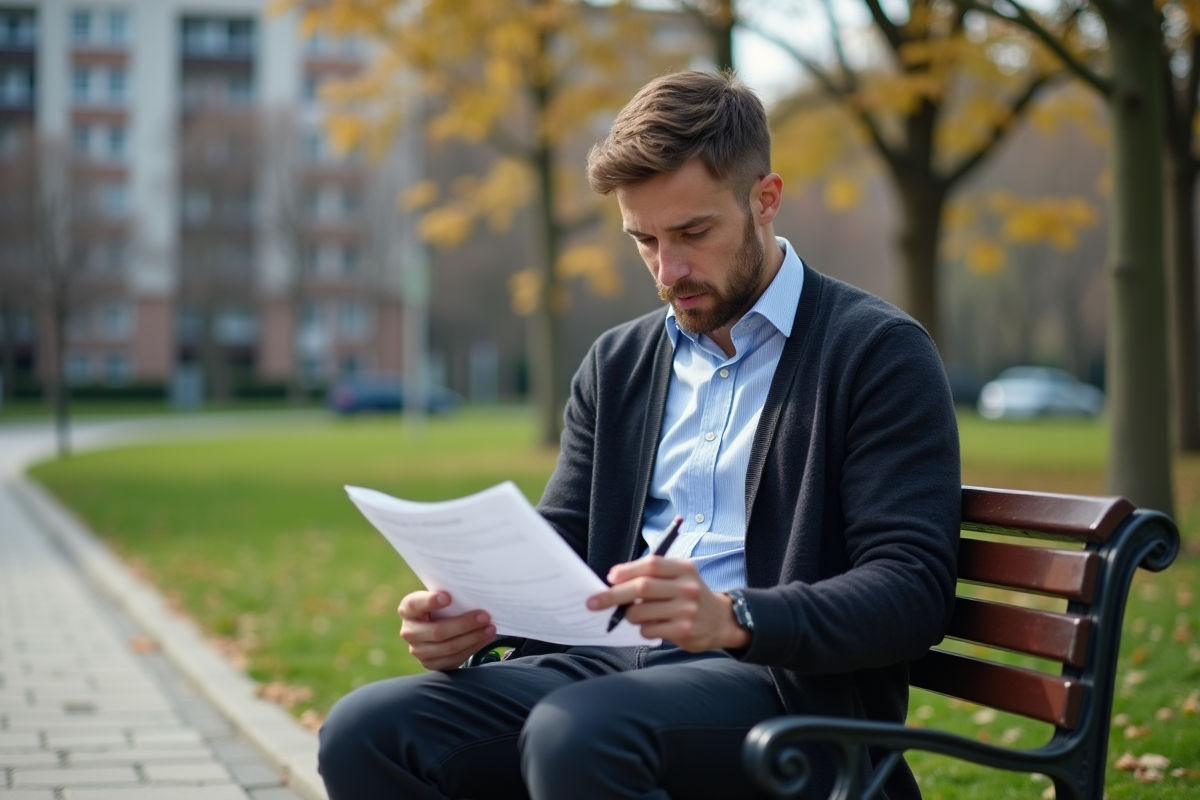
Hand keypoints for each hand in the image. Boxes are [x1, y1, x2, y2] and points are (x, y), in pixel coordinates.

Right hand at [397, 590, 495, 670]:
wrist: (435, 627)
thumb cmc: (440, 607)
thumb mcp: (438, 598)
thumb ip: (448, 596)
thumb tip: (474, 594)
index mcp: (408, 609)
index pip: (414, 604)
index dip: (430, 601)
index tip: (448, 597)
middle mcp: (409, 632)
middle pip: (437, 631)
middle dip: (464, 624)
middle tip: (484, 616)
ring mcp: (418, 651)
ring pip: (449, 648)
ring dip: (473, 638)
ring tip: (490, 628)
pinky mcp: (430, 664)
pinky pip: (454, 659)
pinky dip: (472, 648)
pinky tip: (485, 639)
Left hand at [587, 557, 750, 650]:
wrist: (720, 620)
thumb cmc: (688, 595)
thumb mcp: (678, 577)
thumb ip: (652, 577)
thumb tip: (613, 582)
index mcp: (683, 569)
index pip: (651, 565)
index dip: (627, 570)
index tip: (610, 578)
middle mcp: (687, 587)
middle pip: (642, 588)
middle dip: (613, 595)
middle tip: (593, 602)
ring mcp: (687, 610)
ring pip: (641, 612)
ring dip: (629, 615)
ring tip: (634, 614)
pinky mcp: (684, 631)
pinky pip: (649, 630)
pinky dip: (642, 629)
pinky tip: (651, 626)